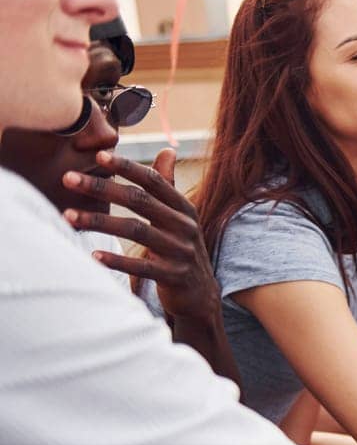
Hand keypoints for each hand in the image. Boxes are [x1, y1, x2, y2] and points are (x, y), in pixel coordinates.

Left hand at [63, 149, 217, 324]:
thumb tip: (167, 150)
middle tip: (68, 178)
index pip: (154, 181)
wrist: (201, 294)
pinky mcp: (174, 276)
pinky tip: (94, 255)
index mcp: (184, 208)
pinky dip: (118, 261)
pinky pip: (142, 266)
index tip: (98, 155)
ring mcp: (181, 251)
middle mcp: (185, 226)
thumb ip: (169, 187)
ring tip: (68, 216)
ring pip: (136, 230)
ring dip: (99, 222)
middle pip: (139, 200)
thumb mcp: (180, 217)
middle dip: (101, 187)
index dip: (126, 167)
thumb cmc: (180, 249)